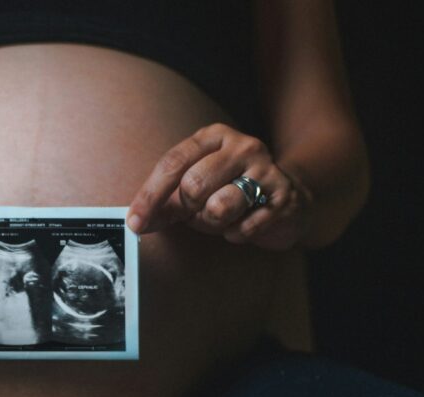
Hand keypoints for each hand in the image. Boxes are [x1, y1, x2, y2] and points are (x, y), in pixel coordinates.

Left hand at [127, 123, 312, 249]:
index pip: (173, 163)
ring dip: (214, 224)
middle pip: (193, 186)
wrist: (288, 195)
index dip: (150, 196)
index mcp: (214, 137)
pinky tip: (246, 222)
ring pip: (219, 208)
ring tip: (225, 217)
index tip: (135, 222)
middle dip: (190, 210)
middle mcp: (242, 146)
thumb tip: (136, 221)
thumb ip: (166, 203)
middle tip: (201, 212)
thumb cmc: (231, 190)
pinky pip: (244, 228)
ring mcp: (266, 170)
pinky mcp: (283, 198)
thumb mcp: (196, 189)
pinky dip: (237, 233)